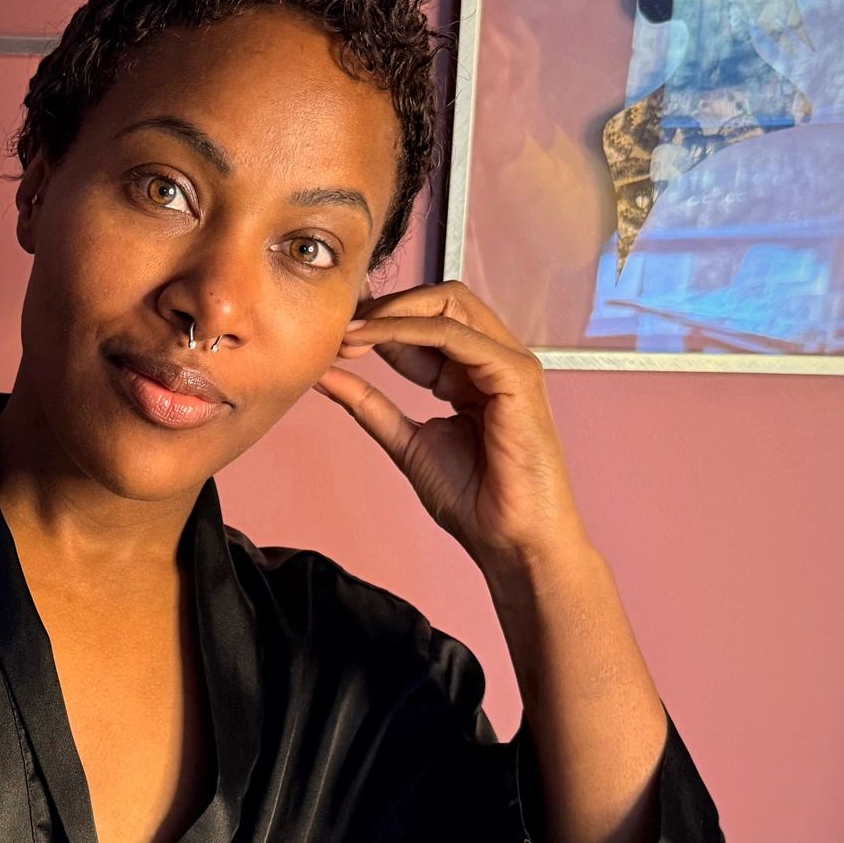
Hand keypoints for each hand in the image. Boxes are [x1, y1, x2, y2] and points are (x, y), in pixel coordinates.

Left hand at [315, 278, 591, 578]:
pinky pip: (457, 336)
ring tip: (348, 333)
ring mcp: (508, 364)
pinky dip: (408, 331)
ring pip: (449, 306)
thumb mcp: (407, 443)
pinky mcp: (515, 376)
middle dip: (386, 306)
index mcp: (471, 374)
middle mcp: (493, 361)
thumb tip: (328, 375)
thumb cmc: (475, 501)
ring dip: (391, 314)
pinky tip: (371, 340)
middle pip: (441, 301)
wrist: (511, 541)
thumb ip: (370, 406)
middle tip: (340, 325)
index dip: (377, 323)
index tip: (333, 334)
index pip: (424, 325)